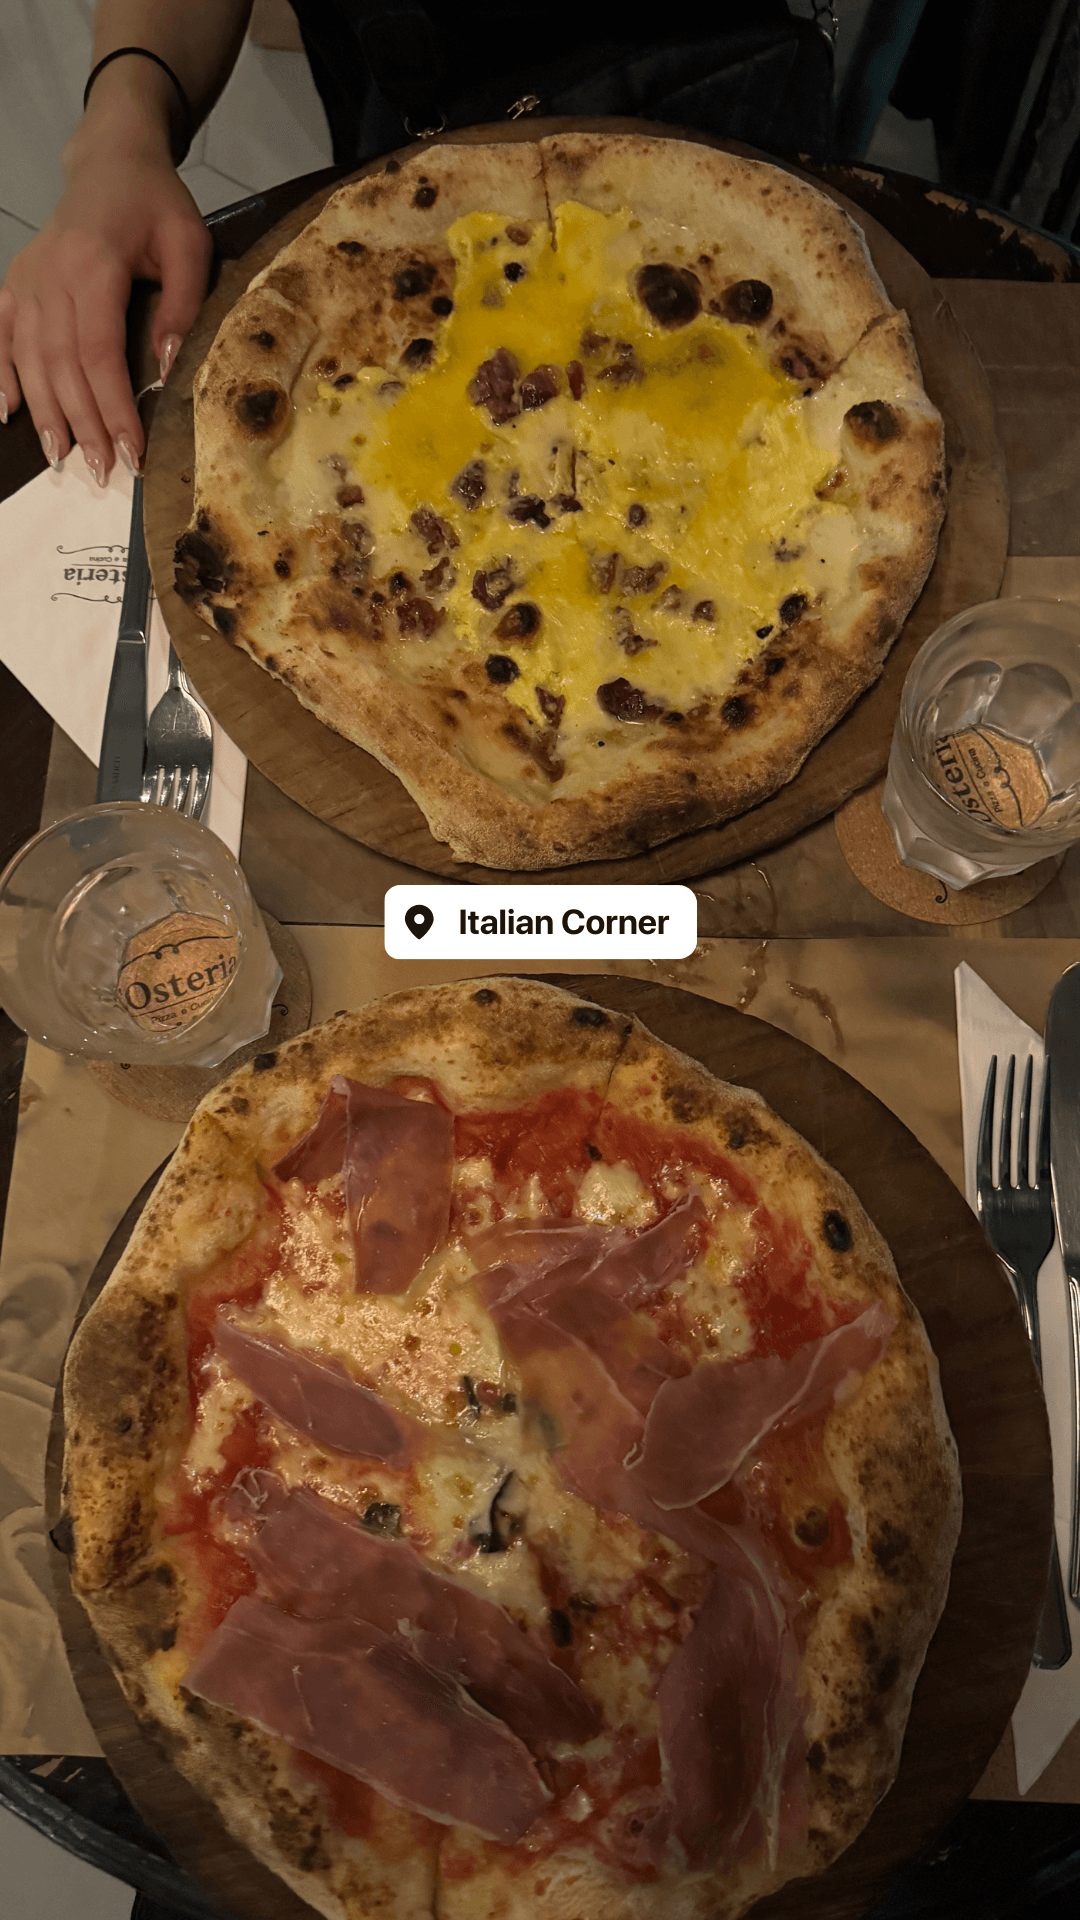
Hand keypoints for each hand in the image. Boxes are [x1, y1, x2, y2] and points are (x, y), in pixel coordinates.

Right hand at [0, 142, 211, 481]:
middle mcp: (49, 276)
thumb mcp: (189, 244)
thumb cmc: (156, 203)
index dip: (112, 408)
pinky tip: (5, 412)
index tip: (131, 452)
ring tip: (60, 458)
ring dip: (44, 412)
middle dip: (82, 424)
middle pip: (60, 364)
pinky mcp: (15, 283)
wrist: (111, 161)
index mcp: (93, 264)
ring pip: (28, 358)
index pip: (99, 352)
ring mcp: (26, 279)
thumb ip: (183, 305)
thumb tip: (166, 366)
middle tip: (102, 473)